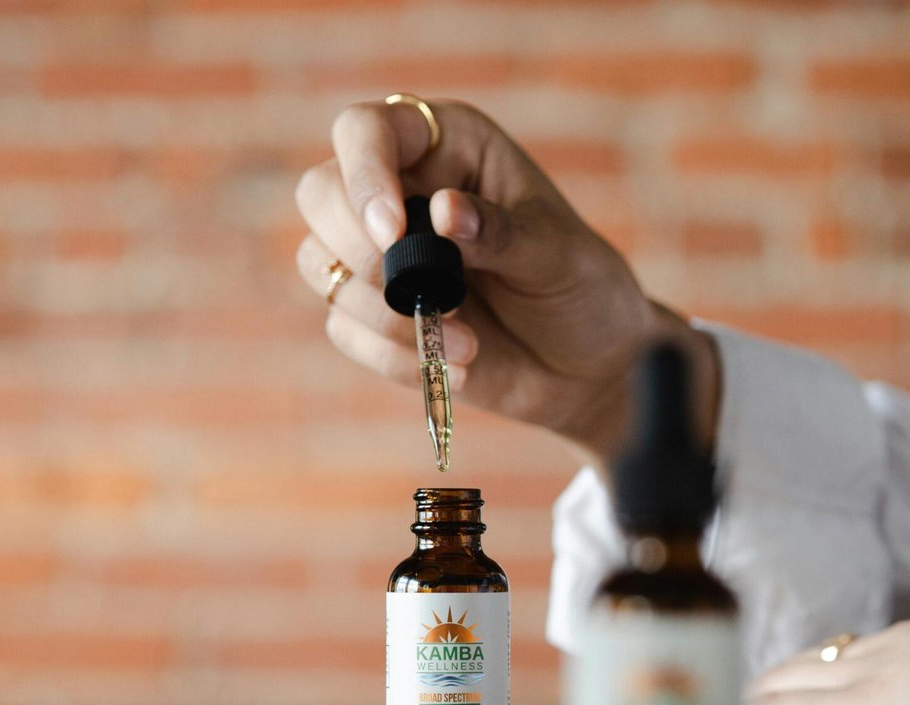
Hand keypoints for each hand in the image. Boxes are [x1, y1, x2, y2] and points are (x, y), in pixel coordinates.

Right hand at [295, 98, 715, 458]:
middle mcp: (402, 191)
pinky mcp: (377, 315)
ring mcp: (383, 255)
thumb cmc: (583, 290)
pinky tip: (458, 364)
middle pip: (321, 194)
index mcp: (448, 148)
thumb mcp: (558, 256)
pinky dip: (393, 355)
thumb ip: (502, 232)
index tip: (393, 232)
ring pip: (318, 263)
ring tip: (466, 341)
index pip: (367, 131)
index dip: (364, 174)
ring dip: (382, 313)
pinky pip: (345, 329)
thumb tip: (445, 209)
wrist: (591, 368)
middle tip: (427, 292)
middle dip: (361, 251)